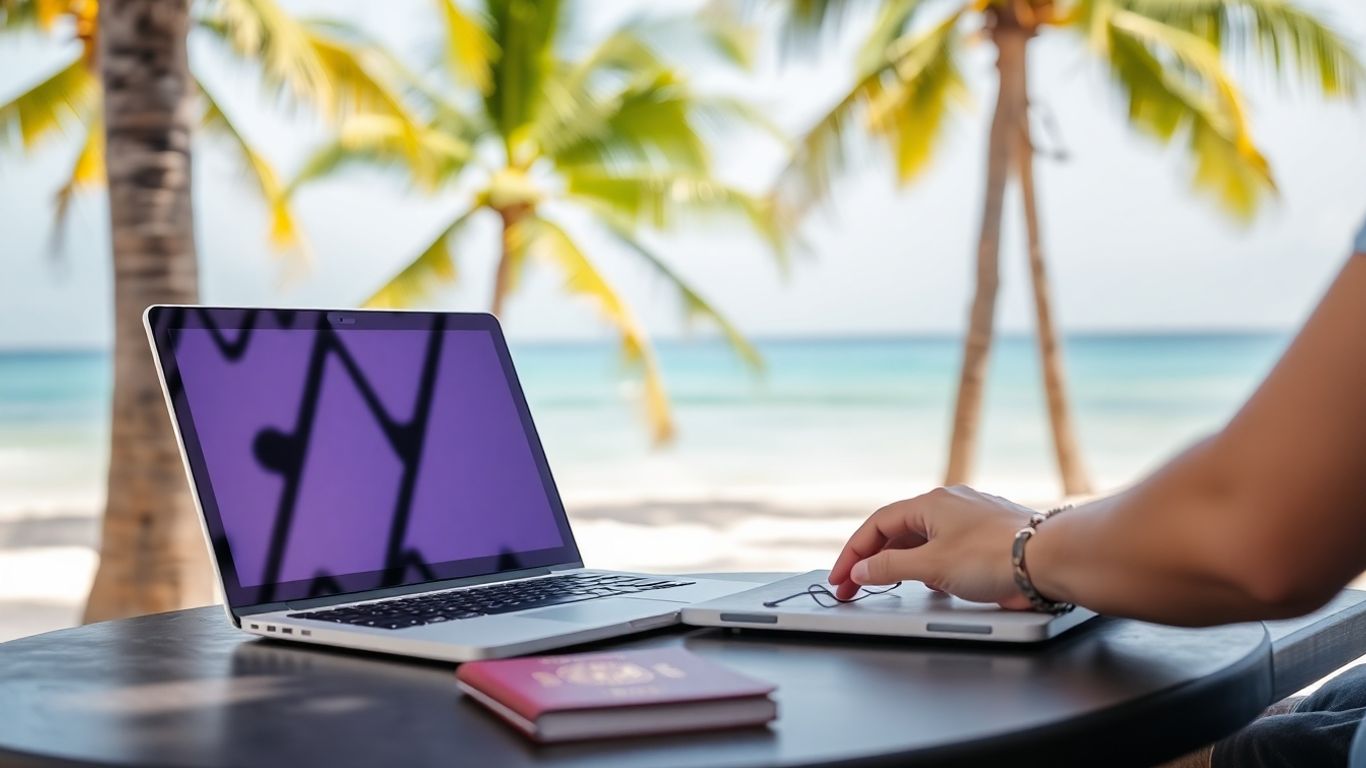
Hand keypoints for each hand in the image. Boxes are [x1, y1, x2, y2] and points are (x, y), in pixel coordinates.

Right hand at [828, 485, 1036, 608]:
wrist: (1052, 559)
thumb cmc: (996, 556)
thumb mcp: (931, 566)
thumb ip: (889, 567)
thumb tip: (861, 570)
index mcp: (931, 503)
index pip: (877, 525)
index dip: (853, 553)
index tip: (840, 579)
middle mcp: (951, 504)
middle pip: (899, 531)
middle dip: (874, 560)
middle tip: (856, 587)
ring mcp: (973, 519)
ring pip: (925, 540)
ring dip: (903, 563)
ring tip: (890, 585)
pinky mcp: (991, 537)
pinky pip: (949, 548)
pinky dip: (933, 566)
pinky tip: (936, 586)